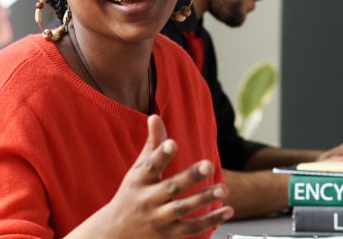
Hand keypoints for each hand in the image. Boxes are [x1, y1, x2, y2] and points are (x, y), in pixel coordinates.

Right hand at [72, 115, 232, 237]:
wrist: (115, 232)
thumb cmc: (132, 194)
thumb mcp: (138, 170)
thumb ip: (152, 145)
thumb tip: (155, 116)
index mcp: (139, 180)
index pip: (151, 166)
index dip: (162, 154)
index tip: (173, 142)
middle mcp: (147, 200)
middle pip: (171, 187)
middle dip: (190, 176)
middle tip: (209, 164)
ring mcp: (158, 219)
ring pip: (183, 209)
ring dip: (204, 199)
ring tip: (224, 189)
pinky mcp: (169, 233)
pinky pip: (191, 228)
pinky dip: (210, 221)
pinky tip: (227, 210)